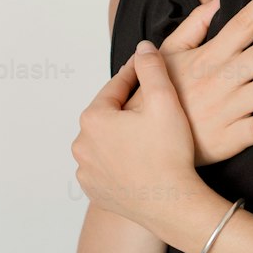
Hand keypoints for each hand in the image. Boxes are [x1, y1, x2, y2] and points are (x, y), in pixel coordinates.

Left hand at [72, 44, 210, 234]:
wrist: (172, 204)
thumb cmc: (169, 153)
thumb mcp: (164, 101)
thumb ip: (151, 69)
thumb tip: (142, 48)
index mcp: (93, 119)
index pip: (115, 88)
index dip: (134, 76)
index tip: (146, 68)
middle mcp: (81, 144)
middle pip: (108, 116)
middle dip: (126, 109)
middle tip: (150, 105)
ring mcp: (85, 171)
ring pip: (105, 142)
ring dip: (121, 135)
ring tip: (145, 134)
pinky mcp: (94, 191)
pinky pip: (105, 167)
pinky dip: (118, 160)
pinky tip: (137, 160)